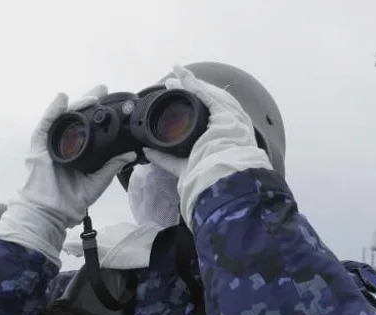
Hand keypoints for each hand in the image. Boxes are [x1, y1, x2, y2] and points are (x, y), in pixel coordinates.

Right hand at [19, 85, 136, 228]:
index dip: (96, 112)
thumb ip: (112, 166)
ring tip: (91, 96)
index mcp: (77, 151)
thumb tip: (131, 154)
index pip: (86, 126)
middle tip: (102, 89)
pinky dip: (53, 110)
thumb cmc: (72, 200)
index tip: (110, 101)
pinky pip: (45, 124)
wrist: (54, 212)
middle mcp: (63, 144)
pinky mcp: (39, 147)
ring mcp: (50, 144)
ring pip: (62, 117)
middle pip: (75, 116)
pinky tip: (62, 99)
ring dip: (76, 104)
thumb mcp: (98, 181)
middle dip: (88, 100)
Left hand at [142, 65, 270, 219]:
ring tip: (177, 72)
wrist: (219, 181)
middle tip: (172, 79)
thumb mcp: (181, 165)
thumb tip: (146, 151)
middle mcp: (228, 124)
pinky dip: (196, 85)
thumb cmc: (206, 178)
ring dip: (191, 82)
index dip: (191, 101)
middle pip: (207, 98)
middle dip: (189, 87)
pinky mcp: (227, 115)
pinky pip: (208, 96)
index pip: (206, 112)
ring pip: (208, 93)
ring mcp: (229, 118)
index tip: (174, 95)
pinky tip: (184, 77)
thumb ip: (164, 158)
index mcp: (222, 135)